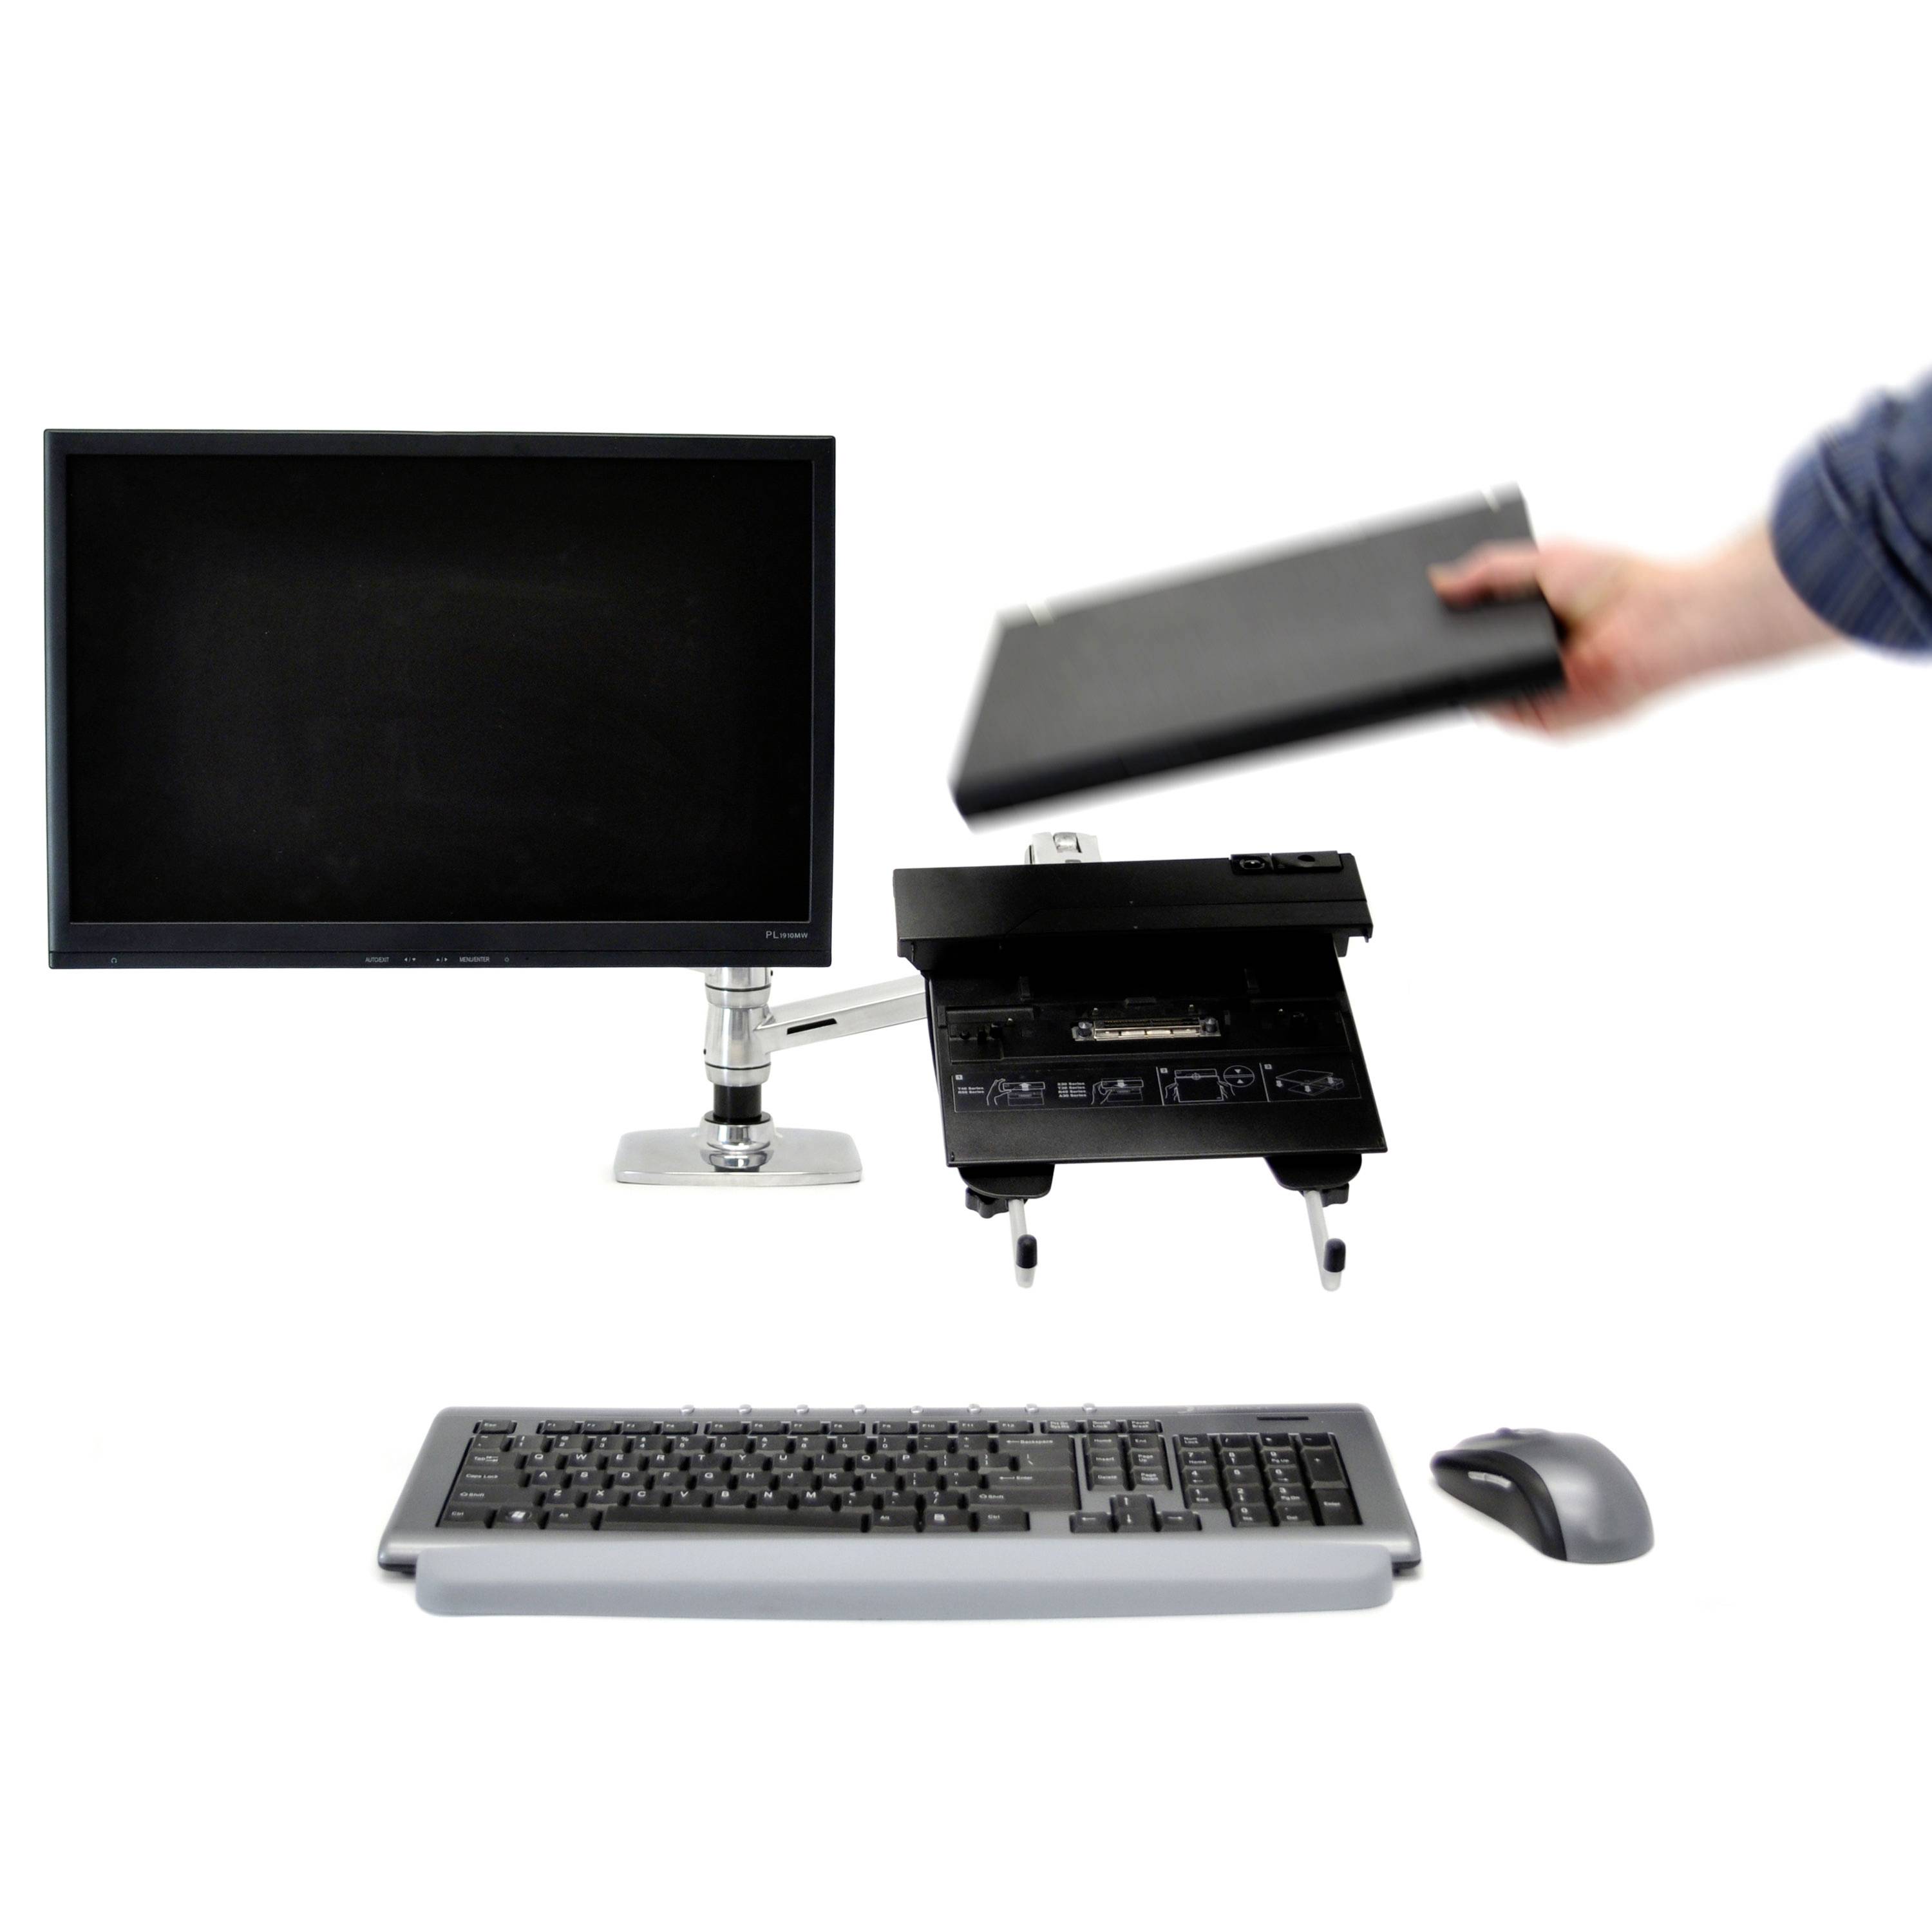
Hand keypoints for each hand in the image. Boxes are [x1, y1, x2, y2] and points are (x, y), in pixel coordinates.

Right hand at [1429, 525, 1840, 731]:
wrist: (1663, 617)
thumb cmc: (1619, 582)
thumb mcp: (1542, 560)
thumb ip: (1488, 571)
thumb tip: (1437, 582)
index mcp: (1530, 627)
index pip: (1474, 634)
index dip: (1444, 626)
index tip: (1409, 616)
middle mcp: (1531, 663)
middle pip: (1469, 665)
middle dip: (1435, 655)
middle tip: (1396, 641)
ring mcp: (1538, 695)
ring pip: (1479, 692)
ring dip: (1450, 679)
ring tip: (1413, 658)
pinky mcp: (1547, 721)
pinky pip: (1500, 712)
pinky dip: (1477, 699)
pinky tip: (1455, 679)